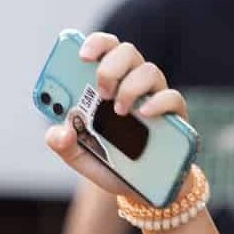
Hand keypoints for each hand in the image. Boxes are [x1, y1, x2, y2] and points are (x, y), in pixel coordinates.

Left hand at [45, 32, 189, 200]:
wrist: (141, 189)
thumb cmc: (111, 163)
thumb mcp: (79, 156)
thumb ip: (63, 144)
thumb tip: (58, 132)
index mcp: (108, 86)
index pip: (105, 51)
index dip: (96, 44)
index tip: (82, 55)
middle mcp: (133, 85)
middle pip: (128, 52)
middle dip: (111, 66)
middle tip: (100, 91)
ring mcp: (155, 98)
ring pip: (149, 70)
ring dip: (130, 86)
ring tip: (118, 111)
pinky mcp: (175, 116)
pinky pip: (171, 97)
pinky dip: (157, 102)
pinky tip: (144, 114)